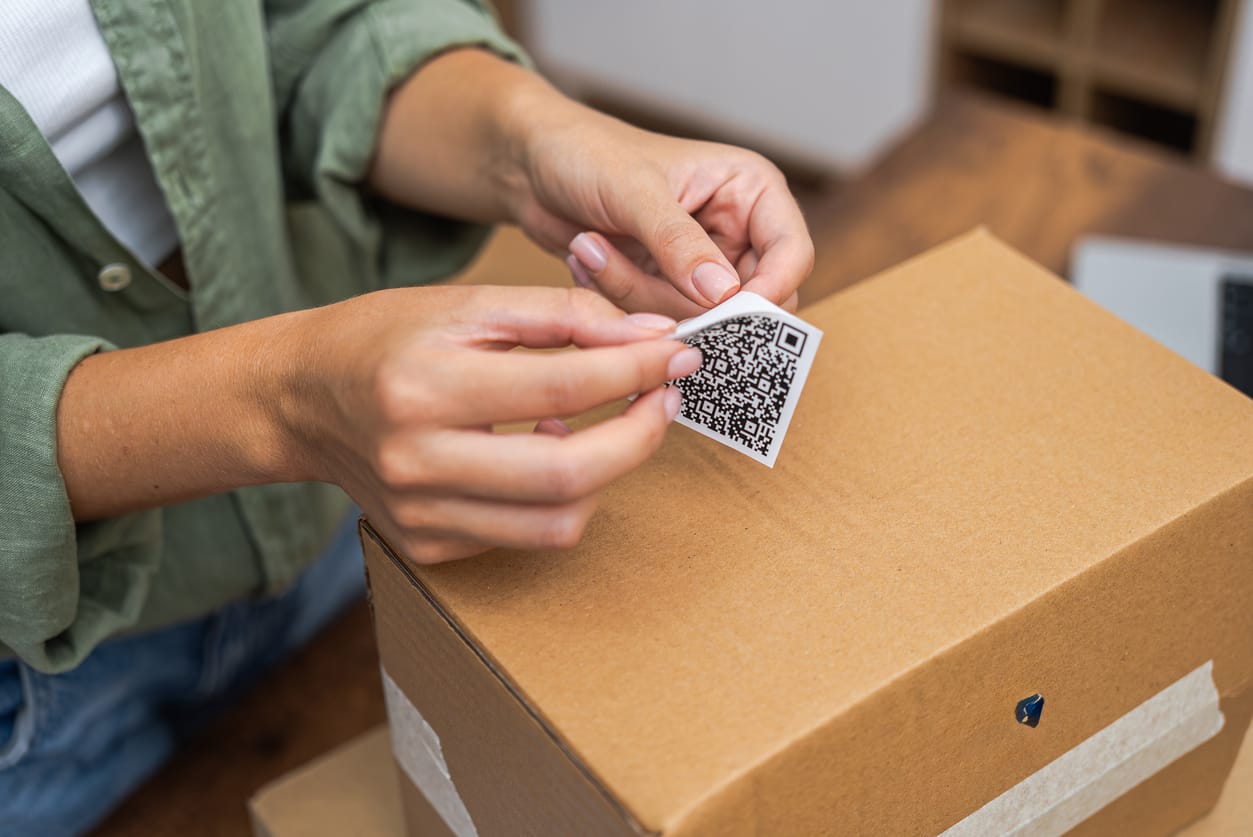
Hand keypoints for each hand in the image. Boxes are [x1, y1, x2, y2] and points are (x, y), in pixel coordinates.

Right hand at [285, 286, 699, 563]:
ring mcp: (421, 516)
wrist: (301, 399)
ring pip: (557, 522)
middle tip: (665, 398)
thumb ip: (563, 315)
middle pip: (569, 474)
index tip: (677, 354)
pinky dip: (560, 496)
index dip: (636, 371)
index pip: (563, 386)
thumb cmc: (383, 338)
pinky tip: (551, 450)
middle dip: (641, 436)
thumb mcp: (467, 306)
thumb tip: (649, 335)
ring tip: (612, 424)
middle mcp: (417, 462)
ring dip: (610, 474)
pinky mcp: (428, 546)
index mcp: (423, 388)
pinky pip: (525, 535)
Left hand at [368, 50, 812, 320]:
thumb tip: (724, 295)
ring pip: (697, 321)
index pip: (792, 255)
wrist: (532, 166)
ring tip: (593, 248)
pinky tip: (591, 260)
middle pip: (747, 303)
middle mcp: (738, 231)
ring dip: (637, 296)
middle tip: (631, 273)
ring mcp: (702, 267)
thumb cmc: (586, 153)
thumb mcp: (635, 192)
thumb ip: (679, 242)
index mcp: (751, 191)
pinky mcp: (666, 291)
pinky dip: (621, 302)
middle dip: (683, 301)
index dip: (767, 294)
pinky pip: (659, 324)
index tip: (721, 316)